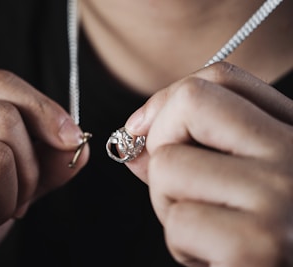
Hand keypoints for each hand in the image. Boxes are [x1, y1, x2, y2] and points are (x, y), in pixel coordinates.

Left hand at [125, 62, 292, 266]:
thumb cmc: (266, 236)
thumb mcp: (241, 184)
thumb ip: (191, 153)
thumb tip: (133, 139)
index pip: (222, 78)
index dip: (167, 99)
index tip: (143, 127)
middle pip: (191, 102)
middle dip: (159, 141)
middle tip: (171, 181)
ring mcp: (280, 198)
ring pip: (168, 166)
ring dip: (168, 205)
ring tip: (205, 231)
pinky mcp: (258, 248)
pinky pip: (179, 222)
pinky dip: (183, 246)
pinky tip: (215, 258)